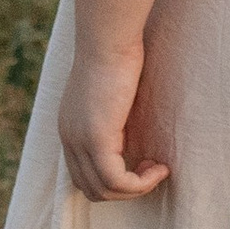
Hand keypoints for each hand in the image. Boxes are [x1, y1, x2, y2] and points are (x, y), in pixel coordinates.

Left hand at [57, 39, 167, 201]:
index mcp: (69, 128)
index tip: (142, 164)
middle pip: (91, 189)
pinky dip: (141, 183)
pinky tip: (160, 167)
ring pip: (105, 190)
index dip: (114, 180)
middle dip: (125, 189)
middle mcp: (69, 139)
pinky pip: (117, 181)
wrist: (109, 38)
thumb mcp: (110, 94)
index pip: (83, 176)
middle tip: (151, 169)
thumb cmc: (116, 55)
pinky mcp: (96, 140)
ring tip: (157, 168)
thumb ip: (112, 118)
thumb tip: (129, 138)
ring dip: (136, 188)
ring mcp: (80, 141)